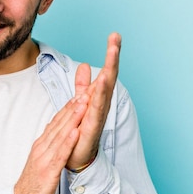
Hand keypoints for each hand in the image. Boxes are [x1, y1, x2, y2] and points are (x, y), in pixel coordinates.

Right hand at [14, 93, 88, 193]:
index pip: (57, 121)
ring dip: (72, 119)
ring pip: (60, 135)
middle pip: (60, 123)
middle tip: (86, 90)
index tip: (82, 92)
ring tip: (84, 104)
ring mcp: (44, 159)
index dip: (70, 106)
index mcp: (42, 144)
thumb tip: (56, 130)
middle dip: (74, 106)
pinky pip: (60, 156)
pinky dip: (68, 143)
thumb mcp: (41, 159)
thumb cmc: (32, 183)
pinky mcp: (48, 172)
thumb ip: (49, 144)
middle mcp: (42, 147)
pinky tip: (75, 133)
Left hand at [66, 32, 120, 170]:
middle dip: (112, 58)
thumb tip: (83, 65)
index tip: (114, 35)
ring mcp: (98, 116)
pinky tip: (100, 85)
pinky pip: (95, 111)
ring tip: (111, 57)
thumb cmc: (81, 130)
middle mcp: (102, 105)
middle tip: (116, 38)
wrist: (76, 158)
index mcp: (99, 97)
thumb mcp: (79, 102)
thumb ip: (82, 85)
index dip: (111, 54)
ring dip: (108, 75)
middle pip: (109, 77)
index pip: (107, 71)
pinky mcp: (91, 129)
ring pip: (104, 92)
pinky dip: (98, 99)